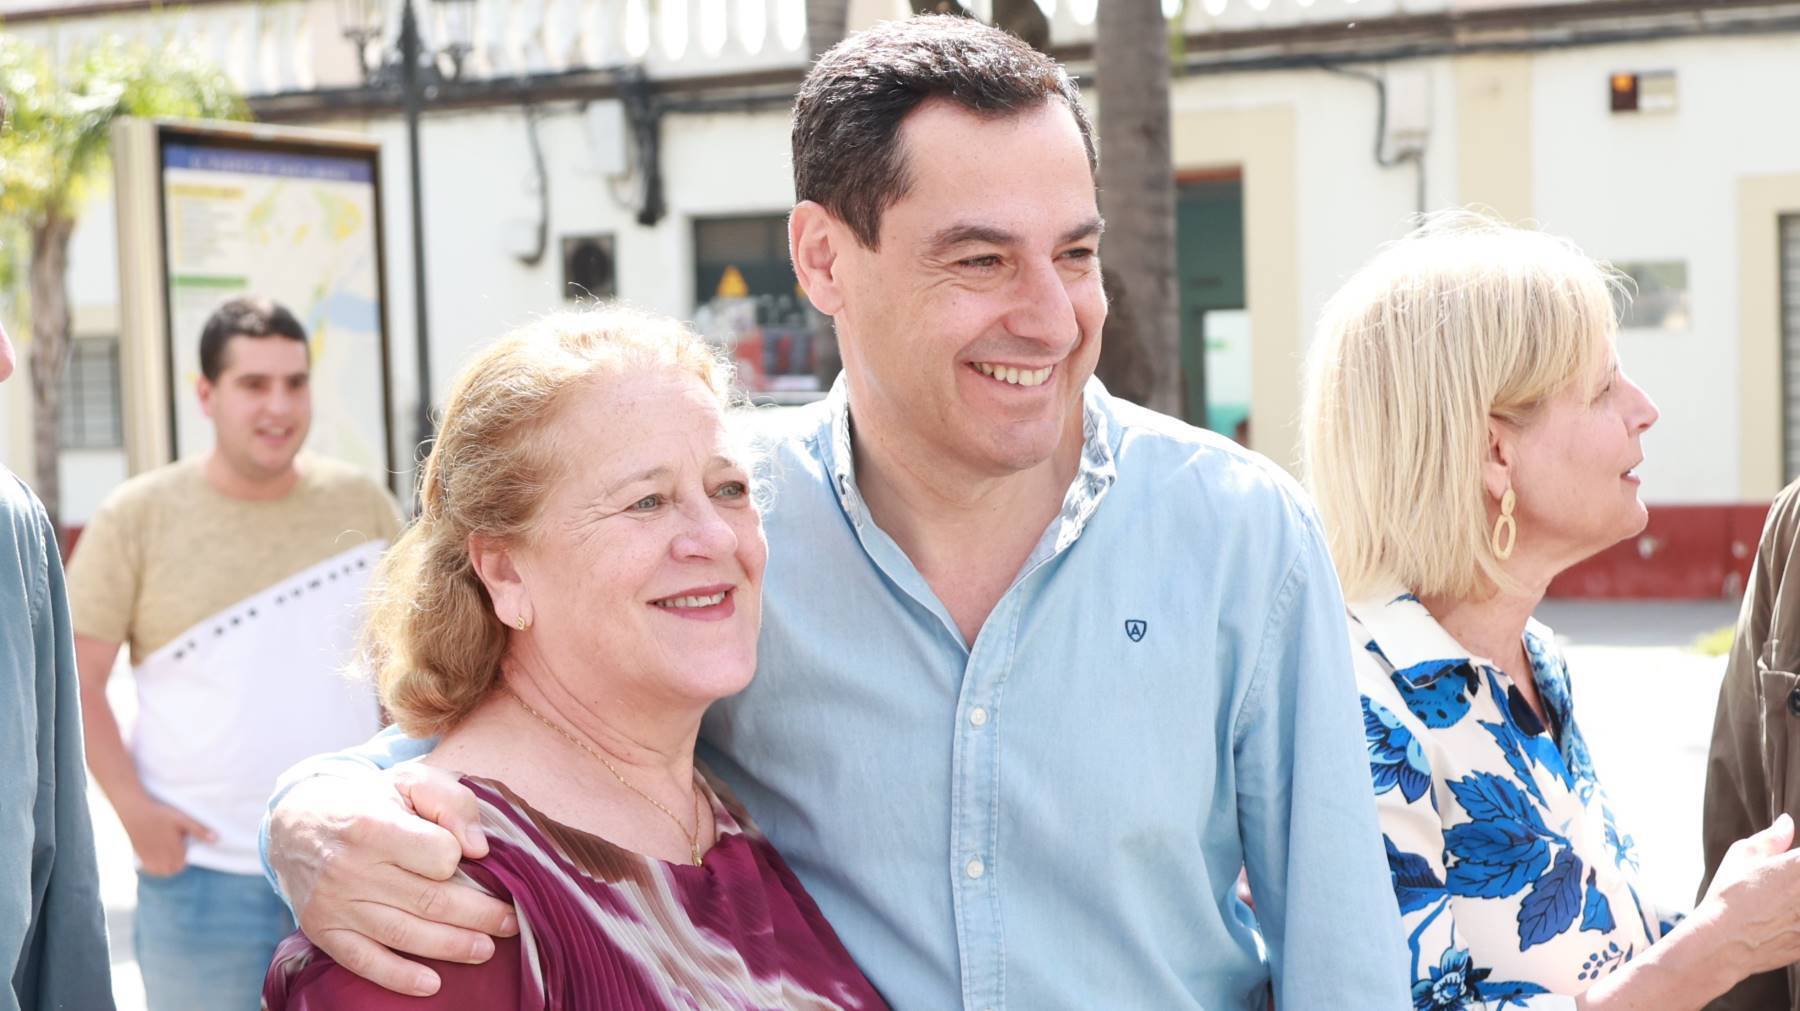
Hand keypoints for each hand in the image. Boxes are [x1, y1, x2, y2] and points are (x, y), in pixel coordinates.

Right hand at [117, 796, 214, 875]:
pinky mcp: (139, 854)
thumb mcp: (183, 820)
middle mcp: (160, 858)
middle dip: (177, 863)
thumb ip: (199, 831)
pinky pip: (149, 868)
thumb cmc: (160, 814)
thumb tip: (216, 839)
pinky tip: (157, 855)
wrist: (133, 811)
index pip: (182, 865)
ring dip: (166, 866)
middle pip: (172, 870)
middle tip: (178, 849)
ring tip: (169, 852)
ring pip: (161, 870)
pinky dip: (155, 866)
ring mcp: (148, 857)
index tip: (184, 847)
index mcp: (173, 851)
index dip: (185, 858)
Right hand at [268, 763, 517, 996]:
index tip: (471, 858)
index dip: (461, 858)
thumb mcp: (410, 781)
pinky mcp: (324, 930)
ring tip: (487, 950)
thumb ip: (452, 802)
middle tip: (511, 922)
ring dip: (452, 947)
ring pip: (404, 934)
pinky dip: (399, 977)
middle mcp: (351, 868)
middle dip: (479, 915)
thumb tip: (478, 849)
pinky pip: (364, 961)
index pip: (438, 855)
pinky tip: (432, 984)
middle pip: (430, 900)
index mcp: (374, 825)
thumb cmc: (369, 800)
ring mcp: (336, 904)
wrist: (300, 822)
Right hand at [1692, 813, 1799, 980]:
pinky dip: (1796, 922)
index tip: (1788, 865)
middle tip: (1780, 885)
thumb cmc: (1729, 896)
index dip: (1797, 860)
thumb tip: (1786, 823)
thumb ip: (1772, 838)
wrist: (1724, 943)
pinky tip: (1782, 920)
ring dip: (1796, 902)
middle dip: (1794, 881)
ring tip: (1780, 903)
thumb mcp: (1742, 856)